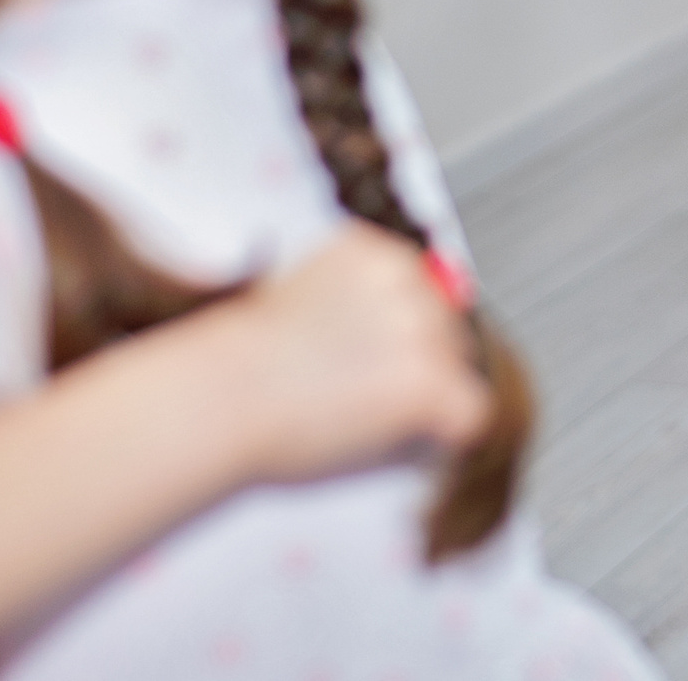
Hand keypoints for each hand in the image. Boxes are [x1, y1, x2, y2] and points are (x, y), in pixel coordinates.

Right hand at [219, 224, 490, 482]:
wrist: (218, 398)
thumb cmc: (239, 366)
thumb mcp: (295, 300)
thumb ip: (350, 304)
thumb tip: (393, 335)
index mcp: (370, 250)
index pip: (421, 293)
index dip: (390, 340)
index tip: (348, 363)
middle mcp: (404, 276)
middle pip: (445, 331)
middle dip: (411, 367)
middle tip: (349, 397)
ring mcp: (420, 328)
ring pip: (457, 372)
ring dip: (421, 403)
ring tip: (353, 416)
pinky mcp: (429, 380)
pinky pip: (468, 414)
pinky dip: (440, 436)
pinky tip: (388, 437)